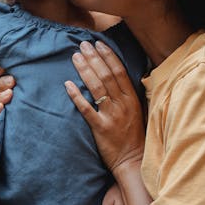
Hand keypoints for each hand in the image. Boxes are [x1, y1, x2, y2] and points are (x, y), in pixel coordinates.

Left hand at [65, 40, 144, 174]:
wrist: (132, 160)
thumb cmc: (133, 135)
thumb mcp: (137, 111)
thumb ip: (128, 94)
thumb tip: (119, 76)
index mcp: (132, 98)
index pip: (119, 71)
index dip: (108, 56)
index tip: (98, 44)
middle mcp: (122, 104)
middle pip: (106, 75)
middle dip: (94, 58)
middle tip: (82, 45)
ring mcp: (111, 115)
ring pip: (97, 88)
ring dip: (85, 70)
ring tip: (75, 57)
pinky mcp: (100, 128)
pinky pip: (86, 109)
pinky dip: (76, 96)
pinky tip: (67, 85)